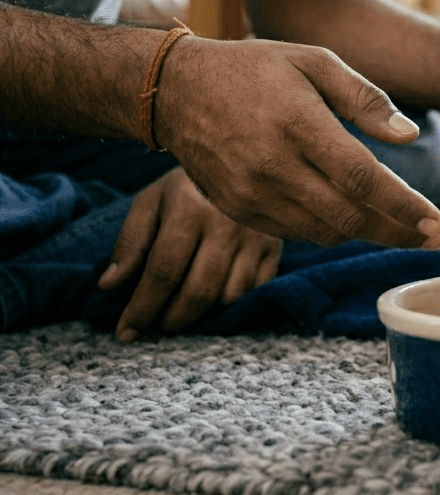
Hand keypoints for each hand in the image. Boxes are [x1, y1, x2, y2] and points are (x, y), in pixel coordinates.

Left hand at [99, 167, 282, 342]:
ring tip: (183, 311)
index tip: (126, 333)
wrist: (241, 161)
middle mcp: (226, 225)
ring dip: (202, 314)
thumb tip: (109, 286)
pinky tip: (213, 300)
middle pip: (197, 291)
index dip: (142, 308)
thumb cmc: (186, 188)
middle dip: (172, 318)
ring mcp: (255, 237)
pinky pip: (253, 291)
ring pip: (228, 296)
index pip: (163, 272)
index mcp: (189, 210)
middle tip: (157, 325)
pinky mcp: (274, 247)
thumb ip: (129, 242)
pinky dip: (231, 304)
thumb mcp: (150, 203)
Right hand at [153, 37, 439, 248]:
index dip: (404, 206)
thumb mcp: (314, 62)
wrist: (176, 90)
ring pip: (325, 231)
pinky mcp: (237, 210)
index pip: (362, 179)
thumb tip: (408, 135)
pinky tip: (349, 216)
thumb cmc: (255, 70)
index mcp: (298, 124)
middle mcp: (273, 166)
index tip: (435, 222)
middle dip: (397, 232)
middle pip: (349, 217)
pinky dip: (329, 229)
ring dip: (366, 233)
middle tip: (432, 238)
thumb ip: (365, 98)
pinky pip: (296, 233)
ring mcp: (251, 193)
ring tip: (397, 226)